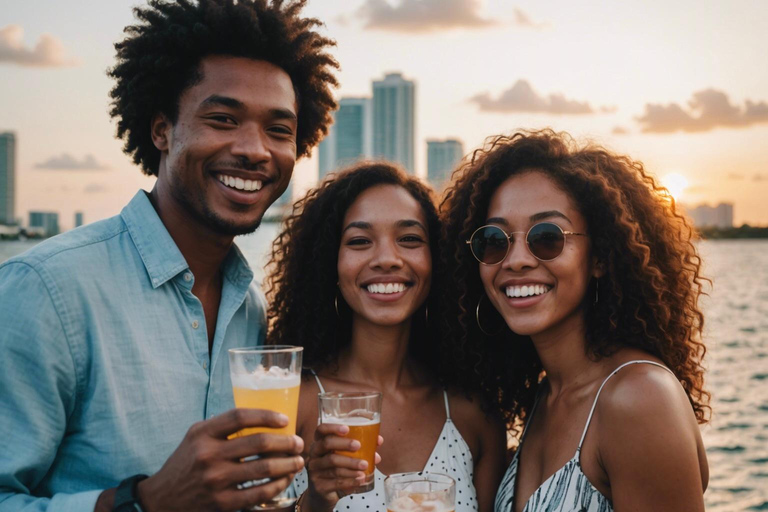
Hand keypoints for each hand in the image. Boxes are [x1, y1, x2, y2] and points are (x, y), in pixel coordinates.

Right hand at [136, 408, 303, 511]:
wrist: (162, 499)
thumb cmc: (186, 462)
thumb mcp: (196, 436)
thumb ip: (222, 426)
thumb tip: (261, 416)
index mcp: (203, 433)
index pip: (240, 417)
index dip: (267, 415)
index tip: (285, 419)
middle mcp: (208, 455)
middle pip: (259, 443)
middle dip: (286, 442)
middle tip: (299, 442)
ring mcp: (215, 480)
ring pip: (263, 469)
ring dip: (288, 464)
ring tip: (299, 461)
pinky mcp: (222, 503)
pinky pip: (258, 493)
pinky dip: (277, 485)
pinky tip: (285, 480)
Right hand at [303, 424, 382, 510]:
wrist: (323, 495)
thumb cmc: (336, 470)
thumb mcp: (344, 457)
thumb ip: (359, 448)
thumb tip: (378, 440)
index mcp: (319, 443)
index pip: (321, 430)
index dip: (332, 428)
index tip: (347, 429)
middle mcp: (314, 455)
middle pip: (326, 444)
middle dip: (344, 444)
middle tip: (358, 446)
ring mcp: (314, 471)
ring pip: (333, 464)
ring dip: (351, 464)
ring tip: (365, 466)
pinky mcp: (319, 486)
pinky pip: (336, 481)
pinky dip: (351, 480)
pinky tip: (361, 479)